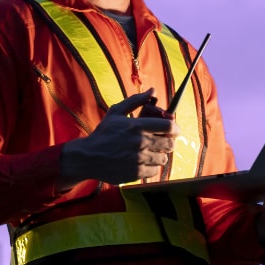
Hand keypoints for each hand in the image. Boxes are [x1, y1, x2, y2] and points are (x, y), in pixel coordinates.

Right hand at [58, 89, 178, 186]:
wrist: (88, 156)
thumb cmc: (103, 133)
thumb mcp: (116, 112)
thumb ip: (135, 100)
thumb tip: (152, 91)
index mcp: (137, 126)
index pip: (168, 126)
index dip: (176, 128)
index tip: (175, 130)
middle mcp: (140, 143)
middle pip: (169, 144)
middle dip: (169, 143)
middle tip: (164, 142)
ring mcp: (138, 159)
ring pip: (163, 159)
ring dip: (160, 155)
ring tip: (151, 153)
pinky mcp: (136, 173)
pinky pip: (155, 171)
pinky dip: (152, 167)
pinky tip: (144, 162)